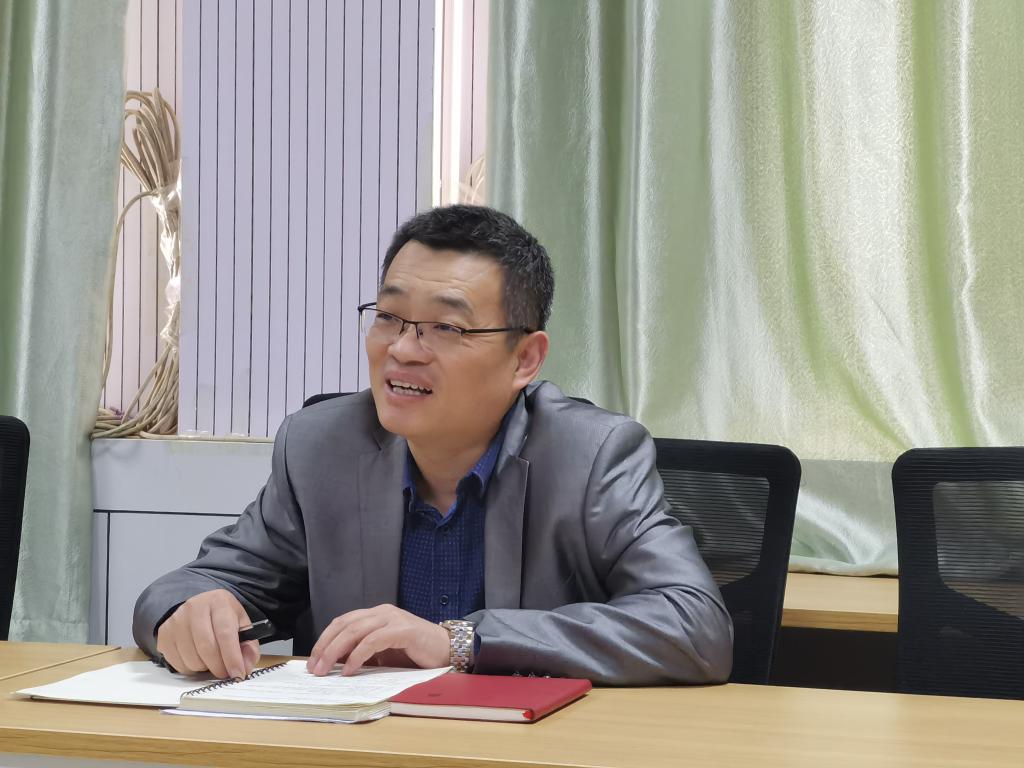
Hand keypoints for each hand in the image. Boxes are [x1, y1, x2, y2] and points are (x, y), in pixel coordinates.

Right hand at [156, 589, 259, 678]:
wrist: (197, 606)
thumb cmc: (221, 617)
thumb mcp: (241, 624)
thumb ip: (248, 646)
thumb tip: (245, 668)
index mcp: (218, 602)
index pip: (225, 633)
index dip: (232, 657)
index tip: (238, 674)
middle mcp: (194, 608)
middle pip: (206, 648)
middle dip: (219, 667)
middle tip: (226, 673)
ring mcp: (176, 621)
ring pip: (191, 659)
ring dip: (205, 668)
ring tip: (211, 660)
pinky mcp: (163, 635)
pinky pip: (178, 664)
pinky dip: (191, 669)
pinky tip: (197, 658)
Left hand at [306, 603, 448, 676]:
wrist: (447, 651)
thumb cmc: (415, 654)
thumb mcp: (383, 654)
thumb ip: (362, 653)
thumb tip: (334, 664)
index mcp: (376, 615)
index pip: (342, 622)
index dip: (324, 640)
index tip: (312, 661)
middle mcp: (382, 612)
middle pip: (344, 624)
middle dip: (325, 646)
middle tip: (313, 668)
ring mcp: (392, 618)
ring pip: (354, 630)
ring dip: (335, 651)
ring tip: (325, 670)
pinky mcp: (402, 630)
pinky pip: (373, 641)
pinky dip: (357, 655)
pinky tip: (349, 670)